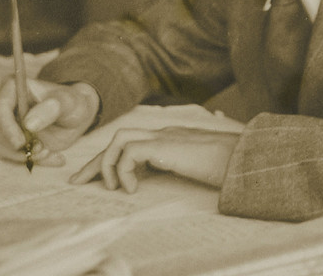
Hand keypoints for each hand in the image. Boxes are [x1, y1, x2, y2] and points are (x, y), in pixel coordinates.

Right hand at [0, 78, 99, 166]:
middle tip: (42, 150)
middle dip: (16, 146)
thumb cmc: (72, 103)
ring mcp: (4, 124)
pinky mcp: (9, 140)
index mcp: (14, 87)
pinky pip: (11, 156)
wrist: (75, 115)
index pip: (0, 108)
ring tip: (49, 152)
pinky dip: (32, 161)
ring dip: (23, 156)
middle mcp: (4, 105)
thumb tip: (28, 123)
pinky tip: (53, 157)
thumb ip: (52, 108)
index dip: (7, 128)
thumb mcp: (69, 103)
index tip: (21, 144)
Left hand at [69, 127, 239, 190]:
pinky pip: (129, 152)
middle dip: (95, 161)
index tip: (95, 179)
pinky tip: (132, 190)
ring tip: (112, 188)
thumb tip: (166, 166)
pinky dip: (123, 171)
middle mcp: (164, 133)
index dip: (110, 159)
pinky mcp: (165, 145)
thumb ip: (181, 162)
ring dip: (108, 164)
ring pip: (120, 139)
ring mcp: (165, 137)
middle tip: (77, 181)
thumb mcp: (198, 166)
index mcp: (170, 138)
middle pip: (119, 138)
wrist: (244, 158)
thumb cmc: (228, 164)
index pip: (131, 142)